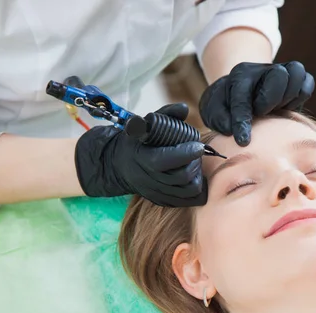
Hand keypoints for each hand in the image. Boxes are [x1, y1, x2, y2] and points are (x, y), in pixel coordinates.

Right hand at [74, 103, 207, 206]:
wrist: (117, 165)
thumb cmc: (135, 142)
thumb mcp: (144, 124)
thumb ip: (165, 114)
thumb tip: (184, 108)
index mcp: (144, 159)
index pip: (168, 159)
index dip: (187, 153)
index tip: (198, 145)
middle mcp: (149, 179)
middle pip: (182, 177)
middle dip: (195, 163)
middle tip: (196, 153)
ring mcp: (156, 193)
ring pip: (188, 191)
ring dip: (197, 177)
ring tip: (194, 165)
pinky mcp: (161, 201)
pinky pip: (186, 202)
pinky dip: (196, 191)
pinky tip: (194, 178)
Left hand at [199, 61, 314, 145]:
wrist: (239, 91)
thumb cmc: (225, 105)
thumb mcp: (213, 111)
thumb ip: (219, 119)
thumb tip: (232, 128)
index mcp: (239, 76)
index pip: (242, 97)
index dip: (242, 121)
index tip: (243, 141)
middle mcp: (262, 70)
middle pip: (279, 75)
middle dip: (270, 99)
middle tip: (261, 113)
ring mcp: (281, 72)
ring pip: (296, 74)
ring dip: (288, 97)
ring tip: (275, 110)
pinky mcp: (295, 80)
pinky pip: (307, 83)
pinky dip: (300, 97)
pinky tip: (286, 107)